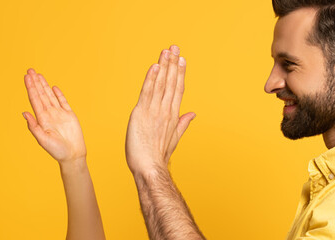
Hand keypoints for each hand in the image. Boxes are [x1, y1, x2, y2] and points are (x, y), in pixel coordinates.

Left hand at [23, 69, 86, 163]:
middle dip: (35, 82)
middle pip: (41, 94)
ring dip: (44, 85)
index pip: (35, 99)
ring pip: (50, 95)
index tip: (27, 77)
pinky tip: (53, 87)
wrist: (73, 155)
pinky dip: (58, 94)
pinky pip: (63, 102)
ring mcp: (59, 113)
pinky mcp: (69, 115)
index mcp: (42, 119)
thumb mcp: (43, 140)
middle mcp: (49, 114)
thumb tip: (24, 113)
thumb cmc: (57, 150)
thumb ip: (33, 126)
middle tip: (30, 70)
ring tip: (38, 75)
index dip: (31, 88)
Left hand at [126, 45, 195, 174]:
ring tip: (167, 51)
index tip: (182, 59)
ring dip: (164, 66)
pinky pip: (147, 92)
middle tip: (175, 46)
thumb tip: (192, 113)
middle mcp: (165, 110)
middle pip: (171, 83)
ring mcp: (154, 111)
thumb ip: (182, 123)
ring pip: (160, 84)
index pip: (178, 89)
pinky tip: (155, 66)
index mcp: (172, 115)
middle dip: (173, 64)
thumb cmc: (158, 157)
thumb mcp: (173, 138)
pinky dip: (151, 78)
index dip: (179, 73)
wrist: (149, 168)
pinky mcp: (141, 113)